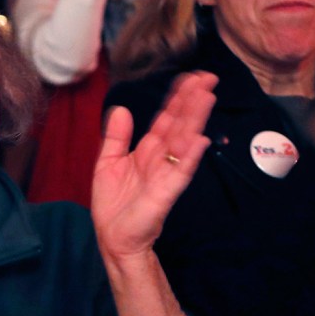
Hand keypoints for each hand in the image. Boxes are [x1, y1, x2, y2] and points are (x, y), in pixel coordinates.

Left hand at [92, 72, 215, 258]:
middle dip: (192, 101)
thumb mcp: (107, 162)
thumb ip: (116, 137)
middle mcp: (161, 158)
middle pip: (179, 124)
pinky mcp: (166, 192)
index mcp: (148, 150)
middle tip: (207, 77)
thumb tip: (120, 108)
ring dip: (195, 119)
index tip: (190, 78)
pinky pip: (180, 171)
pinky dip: (190, 155)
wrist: (112, 237)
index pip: (166, 119)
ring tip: (206, 96)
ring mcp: (166, 174)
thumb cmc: (112, 205)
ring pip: (183, 141)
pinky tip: (198, 138)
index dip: (177, 98)